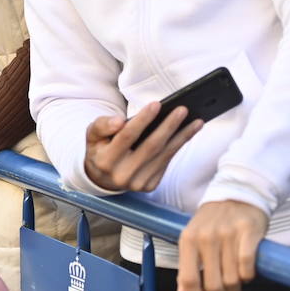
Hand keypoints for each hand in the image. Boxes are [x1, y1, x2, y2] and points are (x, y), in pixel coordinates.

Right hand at [83, 103, 203, 191]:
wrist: (102, 177)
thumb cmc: (100, 148)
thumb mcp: (93, 134)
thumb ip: (102, 125)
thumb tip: (119, 121)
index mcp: (105, 160)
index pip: (126, 137)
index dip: (142, 120)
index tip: (157, 104)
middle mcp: (122, 175)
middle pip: (151, 147)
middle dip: (168, 127)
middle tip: (183, 110)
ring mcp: (138, 183)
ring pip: (164, 156)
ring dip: (182, 137)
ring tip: (196, 121)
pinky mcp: (149, 185)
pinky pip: (166, 162)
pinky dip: (177, 146)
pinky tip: (187, 133)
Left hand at [175, 200, 269, 290]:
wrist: (238, 194)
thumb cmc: (212, 224)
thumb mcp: (193, 243)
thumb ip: (186, 273)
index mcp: (188, 240)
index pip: (187, 279)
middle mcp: (206, 237)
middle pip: (212, 284)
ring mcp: (228, 234)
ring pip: (232, 280)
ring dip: (235, 289)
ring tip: (234, 283)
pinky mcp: (249, 232)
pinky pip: (248, 267)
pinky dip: (248, 276)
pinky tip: (246, 273)